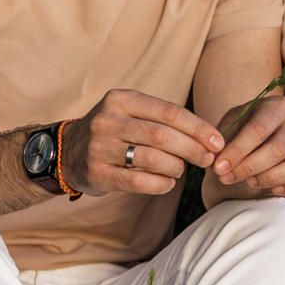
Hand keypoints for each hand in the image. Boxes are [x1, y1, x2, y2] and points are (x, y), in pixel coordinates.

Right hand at [62, 88, 221, 196]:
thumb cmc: (113, 132)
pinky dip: (159, 184)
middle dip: (192, 149)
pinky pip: (136, 181)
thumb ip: (163, 120)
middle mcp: (108, 120)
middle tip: (207, 159)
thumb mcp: (130, 113)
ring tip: (181, 170)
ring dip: (175, 167)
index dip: (198, 128)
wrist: (66, 151)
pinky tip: (168, 183)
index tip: (217, 141)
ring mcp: (100, 147)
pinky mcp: (97, 173)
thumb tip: (208, 138)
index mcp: (121, 99)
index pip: (168, 112)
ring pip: (150, 158)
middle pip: (162, 135)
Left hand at [206, 93, 284, 200]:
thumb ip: (221, 143)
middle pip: (279, 149)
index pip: (258, 129)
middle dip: (249, 167)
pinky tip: (273, 189)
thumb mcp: (227, 131)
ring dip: (271, 178)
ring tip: (250, 181)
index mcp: (276, 106)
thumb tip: (218, 162)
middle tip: (228, 177)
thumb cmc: (240, 135)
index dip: (237, 152)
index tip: (219, 167)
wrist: (254, 144)